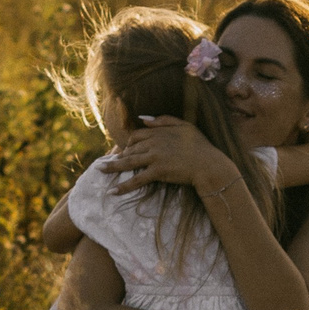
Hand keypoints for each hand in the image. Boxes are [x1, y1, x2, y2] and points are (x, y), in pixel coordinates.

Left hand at [104, 116, 233, 197]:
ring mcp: (155, 157)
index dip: (129, 143)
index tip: (125, 150)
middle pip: (130, 149)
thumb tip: (143, 118)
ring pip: (129, 162)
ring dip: (112, 167)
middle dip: (119, 156)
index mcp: (159, 132)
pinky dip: (123, 186)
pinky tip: (112, 191)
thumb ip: (164, 120)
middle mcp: (154, 143)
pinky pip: (137, 179)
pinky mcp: (157, 172)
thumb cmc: (200, 145)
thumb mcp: (184, 125)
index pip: (137, 136)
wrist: (209, 164)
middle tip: (109, 163)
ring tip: (100, 171)